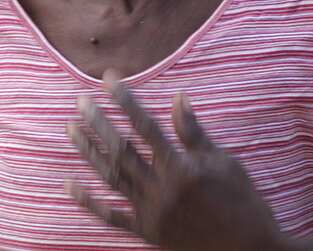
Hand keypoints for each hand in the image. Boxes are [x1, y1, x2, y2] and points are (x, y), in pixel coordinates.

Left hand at [67, 71, 289, 250]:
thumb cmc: (243, 202)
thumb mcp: (225, 163)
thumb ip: (195, 133)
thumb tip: (178, 97)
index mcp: (181, 168)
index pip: (145, 126)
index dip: (125, 101)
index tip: (108, 80)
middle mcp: (161, 189)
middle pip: (121, 149)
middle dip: (99, 122)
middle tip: (79, 101)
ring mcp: (151, 212)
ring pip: (111, 177)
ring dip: (88, 152)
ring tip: (71, 129)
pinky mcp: (148, 233)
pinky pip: (112, 217)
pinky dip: (89, 202)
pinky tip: (69, 185)